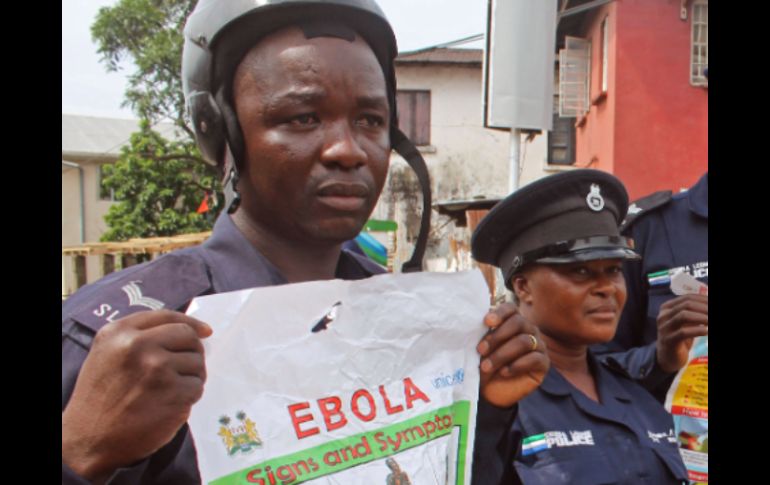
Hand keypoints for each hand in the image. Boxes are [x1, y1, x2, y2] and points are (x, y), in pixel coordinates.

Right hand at [62, 310, 211, 481]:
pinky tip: (171, 404)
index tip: (205, 331)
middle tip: (183, 368)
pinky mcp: (173, 392)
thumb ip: (139, 337)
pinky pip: (197, 386)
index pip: (167, 316)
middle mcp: (138, 345)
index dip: (190, 323)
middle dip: (192, 351)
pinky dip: (189, 396)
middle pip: (188, 336)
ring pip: (197, 362)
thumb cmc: (100, 397)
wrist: (89, 439)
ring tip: (170, 390)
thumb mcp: (107, 354)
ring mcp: (157, 368)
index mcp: (119, 332)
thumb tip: (187, 331)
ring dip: (191, 376)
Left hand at [477, 302, 548, 406]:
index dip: (500, 313)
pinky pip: (534, 358)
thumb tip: (478, 323)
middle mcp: (528, 329)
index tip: (486, 322)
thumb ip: (483, 334)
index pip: (511, 309)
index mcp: (512, 321)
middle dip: (497, 336)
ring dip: (502, 354)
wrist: (491, 390)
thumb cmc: (485, 364)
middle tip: (481, 350)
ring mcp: (538, 345)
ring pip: (524, 341)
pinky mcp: (543, 363)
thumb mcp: (481, 348)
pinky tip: (504, 372)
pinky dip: (516, 365)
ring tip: (487, 366)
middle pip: (519, 322)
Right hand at [656, 294, 707, 372]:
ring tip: (711, 321)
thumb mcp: (686, 322)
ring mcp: (664, 328)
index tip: (713, 304)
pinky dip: (698, 330)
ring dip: (702, 317)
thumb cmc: (679, 337)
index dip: (704, 299)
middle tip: (714, 313)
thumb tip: (709, 303)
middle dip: (705, 308)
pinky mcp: (668, 340)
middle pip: (686, 305)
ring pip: (684, 316)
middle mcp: (663, 315)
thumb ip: (694, 313)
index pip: (687, 297)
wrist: (668, 356)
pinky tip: (707, 331)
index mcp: (667, 307)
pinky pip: (684, 332)